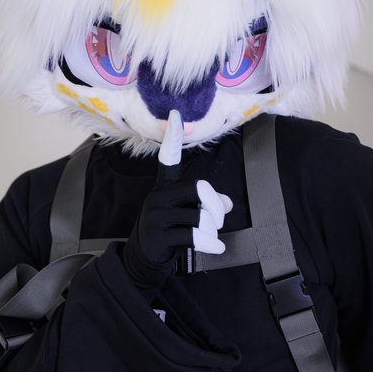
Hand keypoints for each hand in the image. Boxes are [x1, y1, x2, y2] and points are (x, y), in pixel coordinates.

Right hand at [122, 112, 232, 289]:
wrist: (144, 257)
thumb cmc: (171, 229)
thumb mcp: (188, 212)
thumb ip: (208, 204)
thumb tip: (228, 204)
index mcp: (165, 186)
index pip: (169, 157)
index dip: (173, 137)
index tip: (175, 114)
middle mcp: (158, 196)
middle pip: (199, 189)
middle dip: (216, 207)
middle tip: (218, 220)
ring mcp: (156, 216)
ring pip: (200, 218)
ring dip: (212, 231)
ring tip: (208, 237)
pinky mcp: (159, 237)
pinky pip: (194, 238)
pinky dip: (212, 245)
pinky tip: (218, 249)